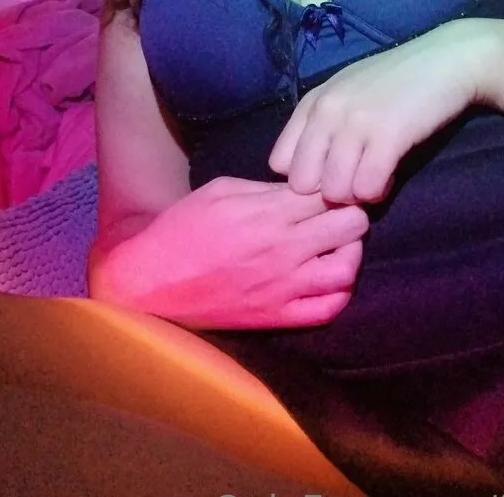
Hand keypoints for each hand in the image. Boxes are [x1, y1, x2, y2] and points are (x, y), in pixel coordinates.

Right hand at [101, 176, 371, 329]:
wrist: (152, 284)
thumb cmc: (183, 229)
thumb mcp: (221, 190)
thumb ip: (266, 188)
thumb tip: (301, 188)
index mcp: (269, 213)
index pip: (330, 193)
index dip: (337, 186)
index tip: (333, 188)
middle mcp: (284, 249)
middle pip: (350, 226)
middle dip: (352, 214)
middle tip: (341, 213)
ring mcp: (285, 287)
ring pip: (347, 268)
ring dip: (351, 252)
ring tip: (338, 245)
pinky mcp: (278, 317)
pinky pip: (328, 309)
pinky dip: (339, 292)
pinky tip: (329, 279)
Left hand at [268, 20, 491, 203]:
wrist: (447, 61)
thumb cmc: (398, 79)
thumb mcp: (347, 91)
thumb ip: (323, 123)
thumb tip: (309, 171)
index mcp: (313, 101)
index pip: (280, 162)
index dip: (306, 175)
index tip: (331, 171)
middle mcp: (327, 111)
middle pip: (302, 184)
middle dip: (328, 190)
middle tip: (355, 178)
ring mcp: (355, 123)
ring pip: (334, 191)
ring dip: (356, 193)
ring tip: (375, 174)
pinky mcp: (387, 136)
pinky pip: (367, 189)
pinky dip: (379, 191)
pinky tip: (391, 174)